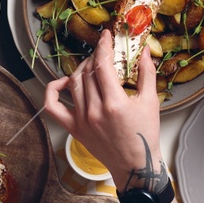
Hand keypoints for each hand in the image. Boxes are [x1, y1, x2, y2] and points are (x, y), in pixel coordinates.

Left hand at [42, 31, 161, 190]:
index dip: (103, 46)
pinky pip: (52, 106)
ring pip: (73, 83)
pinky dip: (53, 90)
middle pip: (88, 72)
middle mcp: (95, 111)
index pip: (102, 65)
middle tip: (103, 53)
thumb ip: (147, 73)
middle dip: (95, 57)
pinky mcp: (73, 128)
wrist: (134, 166)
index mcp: (115, 104)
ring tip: (91, 66)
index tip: (105, 36)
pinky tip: (64, 82)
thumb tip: (143, 51)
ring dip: (81, 69)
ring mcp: (81, 120)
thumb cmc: (145, 135)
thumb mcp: (151, 102)